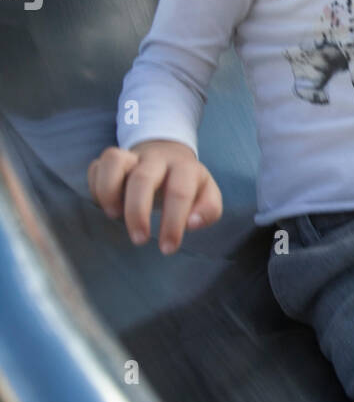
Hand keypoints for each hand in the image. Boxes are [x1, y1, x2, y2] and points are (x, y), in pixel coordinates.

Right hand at [87, 140, 222, 253]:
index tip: (168, 248)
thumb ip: (208, 210)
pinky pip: (96, 166)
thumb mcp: (207, 195)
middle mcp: (156, 159)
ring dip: (109, 191)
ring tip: (113, 215)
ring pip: (113, 160)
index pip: (179, 192)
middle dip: (137, 213)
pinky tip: (105, 206)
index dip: (173, 222)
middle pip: (142, 178)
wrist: (168, 153)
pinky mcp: (110, 159)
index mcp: (184, 168)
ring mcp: (131, 156)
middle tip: (139, 240)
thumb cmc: (187, 184)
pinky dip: (96, 188)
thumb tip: (192, 223)